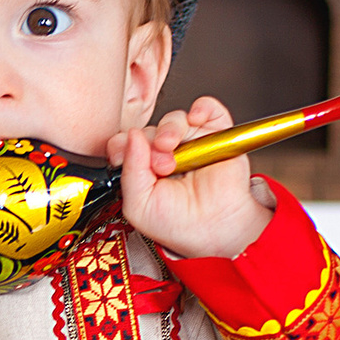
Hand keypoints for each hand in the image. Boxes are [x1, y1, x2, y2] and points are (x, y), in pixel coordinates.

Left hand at [112, 96, 271, 259]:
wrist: (215, 232)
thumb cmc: (179, 225)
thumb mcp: (139, 205)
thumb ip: (130, 171)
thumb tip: (130, 137)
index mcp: (144, 168)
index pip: (126, 143)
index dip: (123, 145)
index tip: (123, 158)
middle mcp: (166, 153)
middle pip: (150, 129)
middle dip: (150, 144)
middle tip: (160, 165)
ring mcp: (192, 143)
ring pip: (174, 119)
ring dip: (170, 129)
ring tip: (174, 151)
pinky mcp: (217, 136)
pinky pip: (207, 109)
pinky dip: (202, 108)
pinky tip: (195, 119)